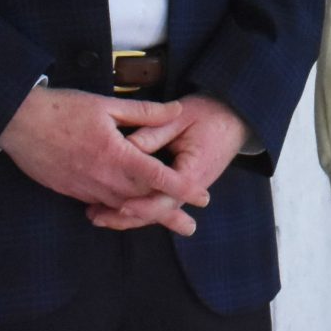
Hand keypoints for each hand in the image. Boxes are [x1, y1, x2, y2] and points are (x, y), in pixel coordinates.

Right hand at [0, 87, 207, 216]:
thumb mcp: (107, 104)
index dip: (182, 188)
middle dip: (168, 212)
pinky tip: (125, 212)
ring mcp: (83, 187)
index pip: (157, 176)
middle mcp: (101, 176)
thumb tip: (176, 109)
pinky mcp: (69, 190)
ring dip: (143, 215)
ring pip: (120, 206)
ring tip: (164, 224)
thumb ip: (145, 112)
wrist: (17, 121)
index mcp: (115, 153)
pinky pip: (99, 203)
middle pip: (142, 200)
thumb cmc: (63, 108)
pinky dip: (116, 209)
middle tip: (190, 226)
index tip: (204, 198)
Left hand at [84, 95, 249, 236]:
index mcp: (194, 170)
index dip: (142, 204)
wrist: (235, 117)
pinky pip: (159, 202)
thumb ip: (154, 131)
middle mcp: (192, 186)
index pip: (167, 196)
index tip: (120, 205)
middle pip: (158, 210)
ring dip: (128, 216)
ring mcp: (187, 189)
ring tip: (96, 217)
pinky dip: (138, 207)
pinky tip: (113, 208)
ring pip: (156, 211)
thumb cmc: (209, 113)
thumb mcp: (182, 116)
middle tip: (95, 217)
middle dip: (127, 216)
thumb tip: (126, 146)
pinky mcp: (181, 186)